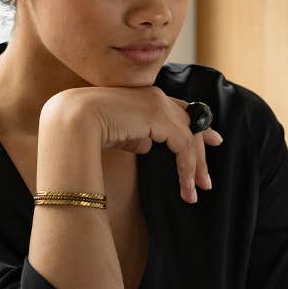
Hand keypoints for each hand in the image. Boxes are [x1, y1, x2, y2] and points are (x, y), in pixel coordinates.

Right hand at [43, 86, 223, 204]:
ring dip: (195, 167)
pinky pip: (184, 145)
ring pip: (191, 137)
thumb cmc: (87, 127)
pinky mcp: (160, 118)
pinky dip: (187, 168)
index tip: (214, 139)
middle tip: (206, 180)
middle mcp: (156, 97)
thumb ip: (136, 136)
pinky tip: (186, 185)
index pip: (180, 110)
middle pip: (191, 125)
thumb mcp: (119, 132)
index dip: (198, 126)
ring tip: (195, 191)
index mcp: (146, 97)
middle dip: (202, 152)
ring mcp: (159, 105)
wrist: (74, 121)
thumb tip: (148, 144)